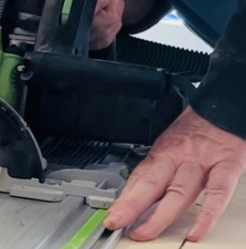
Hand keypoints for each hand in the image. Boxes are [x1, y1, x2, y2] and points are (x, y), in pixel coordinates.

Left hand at [104, 106, 245, 240]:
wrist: (224, 108)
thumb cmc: (198, 130)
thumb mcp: (173, 144)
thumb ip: (161, 168)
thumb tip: (139, 192)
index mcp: (164, 153)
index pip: (139, 178)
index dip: (124, 199)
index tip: (113, 216)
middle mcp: (179, 157)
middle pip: (152, 184)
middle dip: (131, 205)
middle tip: (117, 222)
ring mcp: (202, 163)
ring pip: (179, 191)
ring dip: (160, 214)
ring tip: (146, 232)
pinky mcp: (227, 166)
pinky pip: (217, 192)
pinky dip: (207, 213)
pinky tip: (196, 230)